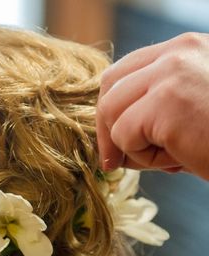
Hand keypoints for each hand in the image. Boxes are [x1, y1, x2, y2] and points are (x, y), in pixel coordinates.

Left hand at [97, 32, 208, 179]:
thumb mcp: (193, 105)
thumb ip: (158, 102)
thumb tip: (111, 131)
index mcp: (185, 48)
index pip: (123, 71)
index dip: (111, 109)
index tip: (114, 141)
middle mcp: (177, 53)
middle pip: (109, 89)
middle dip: (107, 130)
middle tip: (116, 162)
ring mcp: (171, 74)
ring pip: (112, 115)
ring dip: (131, 147)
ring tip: (170, 157)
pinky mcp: (167, 103)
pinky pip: (125, 137)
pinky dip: (144, 159)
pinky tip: (179, 160)